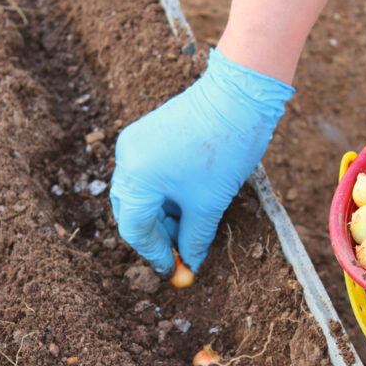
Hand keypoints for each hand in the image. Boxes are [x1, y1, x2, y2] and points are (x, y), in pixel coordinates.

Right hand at [110, 49, 293, 275]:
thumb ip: (194, 239)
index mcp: (136, 177)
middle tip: (181, 253)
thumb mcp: (209, 204)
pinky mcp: (147, 134)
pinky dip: (165, 195)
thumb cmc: (224, 148)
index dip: (155, 254)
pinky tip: (189, 204)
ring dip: (163, 216)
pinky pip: (148, 175)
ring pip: (141, 195)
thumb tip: (190, 263)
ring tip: (191, 229)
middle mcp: (127, 158)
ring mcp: (135, 143)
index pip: (135, 229)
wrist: (239, 95)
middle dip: (157, 236)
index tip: (174, 270)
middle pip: (132, 211)